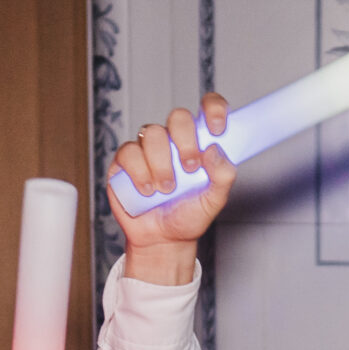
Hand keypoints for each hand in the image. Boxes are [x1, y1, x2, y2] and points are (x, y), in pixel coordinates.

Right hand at [104, 95, 235, 286]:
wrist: (161, 240)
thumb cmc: (187, 216)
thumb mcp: (214, 201)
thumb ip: (223, 176)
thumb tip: (215, 151)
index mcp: (199, 143)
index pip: (208, 109)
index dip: (213, 109)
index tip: (217, 129)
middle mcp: (173, 141)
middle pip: (178, 117)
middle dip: (185, 140)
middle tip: (190, 168)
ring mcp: (148, 149)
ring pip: (152, 134)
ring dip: (162, 164)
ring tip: (166, 190)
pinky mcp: (125, 161)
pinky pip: (129, 152)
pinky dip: (139, 172)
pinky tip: (147, 190)